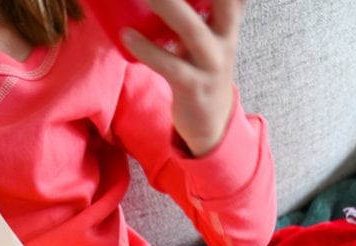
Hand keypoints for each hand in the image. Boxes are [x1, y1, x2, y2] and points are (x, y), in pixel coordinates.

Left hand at [122, 0, 244, 155]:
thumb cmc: (200, 67)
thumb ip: (196, 7)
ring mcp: (212, 64)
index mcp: (227, 18)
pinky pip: (171, 66)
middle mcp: (225, 37)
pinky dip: (148, 51)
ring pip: (192, 30)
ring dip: (168, 7)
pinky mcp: (195, 88)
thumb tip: (155, 0)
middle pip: (221, 1)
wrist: (209, 123)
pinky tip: (127, 37)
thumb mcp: (206, 32)